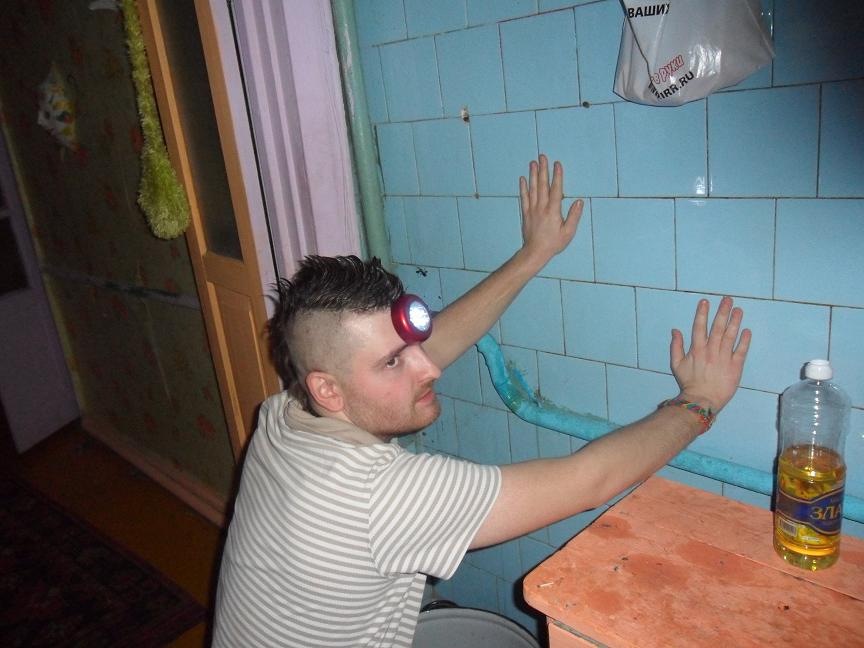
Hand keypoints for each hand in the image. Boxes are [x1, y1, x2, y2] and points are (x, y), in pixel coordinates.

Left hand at [518, 154, 582, 268]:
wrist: (535, 252)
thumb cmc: (553, 243)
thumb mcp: (568, 232)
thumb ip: (574, 216)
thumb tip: (579, 202)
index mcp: (553, 211)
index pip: (556, 189)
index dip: (557, 176)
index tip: (557, 164)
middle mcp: (541, 207)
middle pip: (542, 185)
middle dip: (543, 169)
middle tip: (542, 156)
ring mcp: (532, 209)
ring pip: (532, 189)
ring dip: (533, 175)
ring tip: (533, 163)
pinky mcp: (526, 213)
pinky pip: (524, 198)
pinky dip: (523, 188)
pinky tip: (523, 179)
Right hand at [670, 296, 751, 412]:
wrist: (702, 400)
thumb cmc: (688, 382)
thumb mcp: (676, 364)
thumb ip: (676, 346)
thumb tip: (675, 330)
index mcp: (697, 349)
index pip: (699, 326)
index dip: (702, 313)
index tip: (705, 301)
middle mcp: (711, 350)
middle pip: (717, 327)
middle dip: (722, 312)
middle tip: (728, 299)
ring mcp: (724, 357)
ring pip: (730, 336)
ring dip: (734, 321)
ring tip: (738, 310)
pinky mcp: (735, 366)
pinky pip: (741, 351)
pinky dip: (744, 340)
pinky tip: (747, 330)